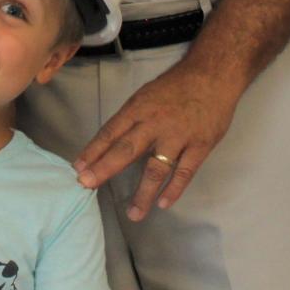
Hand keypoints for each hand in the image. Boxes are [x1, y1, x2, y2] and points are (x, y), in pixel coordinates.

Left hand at [73, 59, 239, 219]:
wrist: (212, 75)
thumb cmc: (176, 86)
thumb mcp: (147, 94)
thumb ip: (132, 118)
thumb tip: (112, 141)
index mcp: (139, 108)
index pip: (111, 132)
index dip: (94, 150)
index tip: (78, 168)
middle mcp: (154, 123)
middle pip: (126, 149)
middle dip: (104, 168)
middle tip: (87, 185)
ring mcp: (178, 136)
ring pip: (156, 169)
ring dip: (143, 193)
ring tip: (133, 214)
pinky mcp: (200, 146)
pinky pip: (185, 172)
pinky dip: (174, 189)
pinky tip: (163, 204)